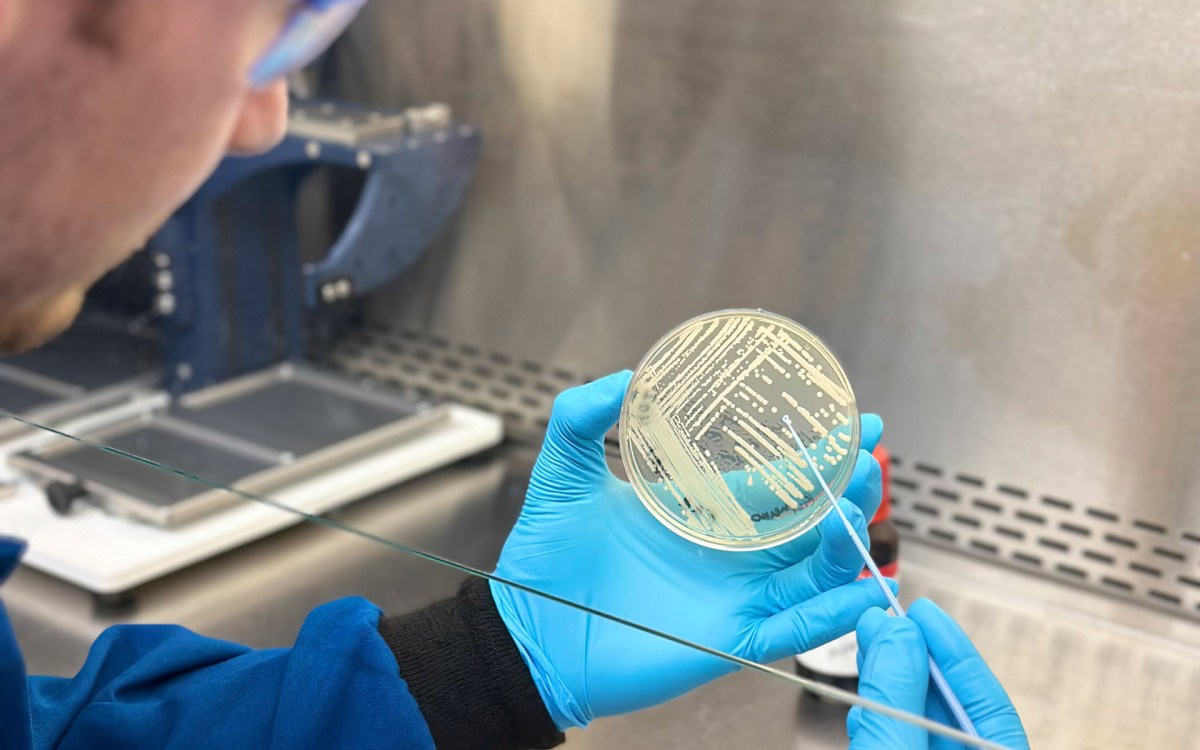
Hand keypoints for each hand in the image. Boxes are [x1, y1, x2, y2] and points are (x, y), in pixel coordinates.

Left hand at [491, 370, 893, 728]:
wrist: (527, 626)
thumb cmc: (544, 557)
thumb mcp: (565, 472)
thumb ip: (583, 416)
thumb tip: (624, 376)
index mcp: (700, 512)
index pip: (772, 478)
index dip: (815, 453)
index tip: (854, 423)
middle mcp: (727, 554)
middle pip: (807, 521)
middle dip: (846, 488)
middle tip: (870, 455)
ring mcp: (734, 597)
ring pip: (812, 571)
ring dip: (845, 543)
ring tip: (859, 505)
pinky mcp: (731, 640)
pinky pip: (793, 628)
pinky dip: (831, 614)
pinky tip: (862, 591)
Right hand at [849, 599, 1029, 748]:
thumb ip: (898, 696)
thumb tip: (899, 633)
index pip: (988, 700)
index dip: (953, 650)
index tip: (923, 612)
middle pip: (951, 705)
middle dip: (914, 658)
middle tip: (886, 621)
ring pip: (921, 718)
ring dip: (892, 679)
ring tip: (870, 644)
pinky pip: (900, 735)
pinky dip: (882, 711)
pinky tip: (866, 692)